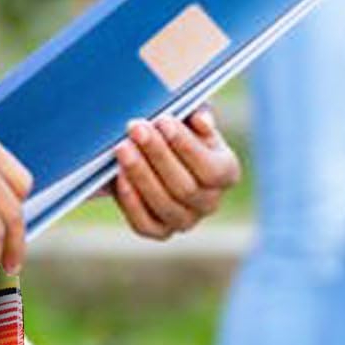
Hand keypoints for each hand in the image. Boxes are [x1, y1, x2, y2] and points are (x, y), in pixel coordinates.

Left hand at [108, 107, 239, 239]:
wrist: (147, 152)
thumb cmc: (173, 131)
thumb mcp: (189, 116)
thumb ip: (198, 113)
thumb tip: (202, 120)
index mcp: (226, 173)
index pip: (211, 169)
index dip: (186, 146)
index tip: (163, 120)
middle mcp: (210, 202)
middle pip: (185, 187)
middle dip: (157, 154)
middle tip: (136, 128)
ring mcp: (185, 220)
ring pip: (164, 204)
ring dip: (141, 174)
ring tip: (122, 147)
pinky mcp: (159, 231)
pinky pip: (145, 224)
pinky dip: (131, 200)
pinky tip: (118, 175)